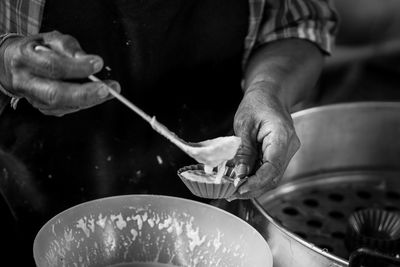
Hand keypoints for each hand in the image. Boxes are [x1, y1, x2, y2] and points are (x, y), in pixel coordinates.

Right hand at [0, 31, 119, 115]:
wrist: (15, 63)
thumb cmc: (39, 49)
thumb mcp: (53, 39)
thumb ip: (70, 48)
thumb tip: (88, 60)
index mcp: (25, 59)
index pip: (53, 66)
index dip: (77, 67)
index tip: (98, 63)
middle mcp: (26, 82)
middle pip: (56, 94)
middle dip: (84, 93)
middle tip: (107, 89)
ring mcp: (34, 98)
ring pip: (64, 105)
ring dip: (90, 100)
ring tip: (110, 91)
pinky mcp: (43, 108)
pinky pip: (67, 109)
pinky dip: (85, 103)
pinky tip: (97, 96)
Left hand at [230, 83, 299, 198]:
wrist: (270, 94)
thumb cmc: (258, 103)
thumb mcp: (244, 124)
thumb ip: (244, 150)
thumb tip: (240, 174)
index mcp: (282, 136)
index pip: (272, 167)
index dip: (256, 182)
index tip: (240, 189)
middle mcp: (289, 147)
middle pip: (273, 176)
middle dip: (253, 188)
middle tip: (231, 194)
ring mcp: (287, 151)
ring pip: (271, 176)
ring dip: (253, 185)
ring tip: (233, 190)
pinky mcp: (281, 154)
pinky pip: (269, 170)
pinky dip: (255, 177)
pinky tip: (241, 180)